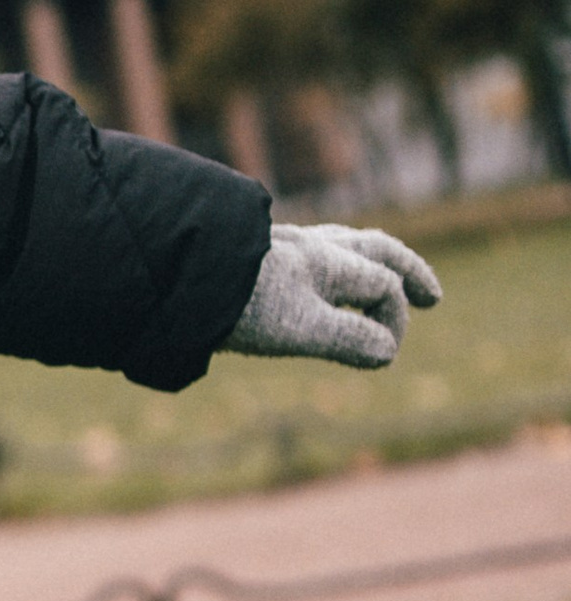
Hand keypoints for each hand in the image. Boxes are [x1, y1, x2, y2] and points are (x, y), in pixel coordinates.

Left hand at [222, 222, 441, 368]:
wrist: (168, 271)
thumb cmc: (234, 302)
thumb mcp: (297, 329)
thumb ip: (347, 340)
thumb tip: (387, 352)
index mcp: (328, 260)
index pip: (382, 287)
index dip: (391, 322)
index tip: (383, 355)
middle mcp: (311, 247)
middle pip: (374, 250)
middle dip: (406, 273)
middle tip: (432, 297)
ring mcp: (283, 249)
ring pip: (342, 246)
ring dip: (371, 266)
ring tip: (381, 286)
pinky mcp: (256, 258)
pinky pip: (311, 255)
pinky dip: (332, 268)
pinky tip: (317, 282)